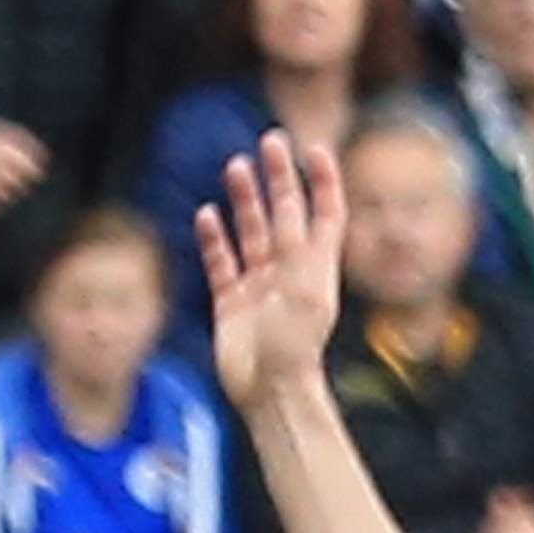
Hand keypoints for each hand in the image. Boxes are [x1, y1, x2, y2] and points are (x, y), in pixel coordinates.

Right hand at [195, 132, 348, 407]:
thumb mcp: (306, 292)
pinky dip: (215, 239)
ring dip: (246, 200)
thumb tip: (302, 206)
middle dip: (279, 178)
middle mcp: (291, 273)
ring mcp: (260, 287)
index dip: (323, 182)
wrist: (270, 392)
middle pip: (286, 215)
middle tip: (270, 140)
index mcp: (316, 269)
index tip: (314, 149)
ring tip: (237, 166)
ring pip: (253, 232)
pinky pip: (222, 262)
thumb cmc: (295, 347)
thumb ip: (302, 248)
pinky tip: (207, 214)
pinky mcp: (232, 303)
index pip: (325, 214)